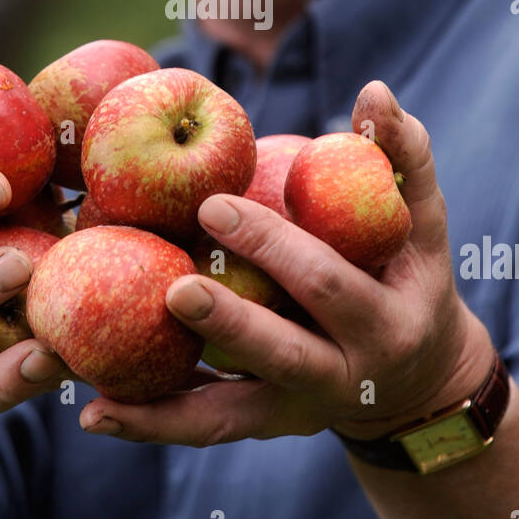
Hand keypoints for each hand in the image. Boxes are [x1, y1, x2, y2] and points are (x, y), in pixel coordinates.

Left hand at [78, 81, 493, 445]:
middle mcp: (343, 378)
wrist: (419, 380)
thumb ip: (403, 155)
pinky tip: (92, 413)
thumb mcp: (425, 222)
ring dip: (162, 405)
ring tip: (95, 387)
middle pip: (280, 352)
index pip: (325, 281)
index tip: (213, 203)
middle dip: (227, 320)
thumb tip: (375, 89)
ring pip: (228, 415)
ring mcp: (299, 411)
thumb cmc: (410, 275)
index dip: (273, 246)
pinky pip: (203, 428)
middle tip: (173, 285)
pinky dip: (151, 424)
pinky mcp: (263, 427)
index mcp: (384, 322)